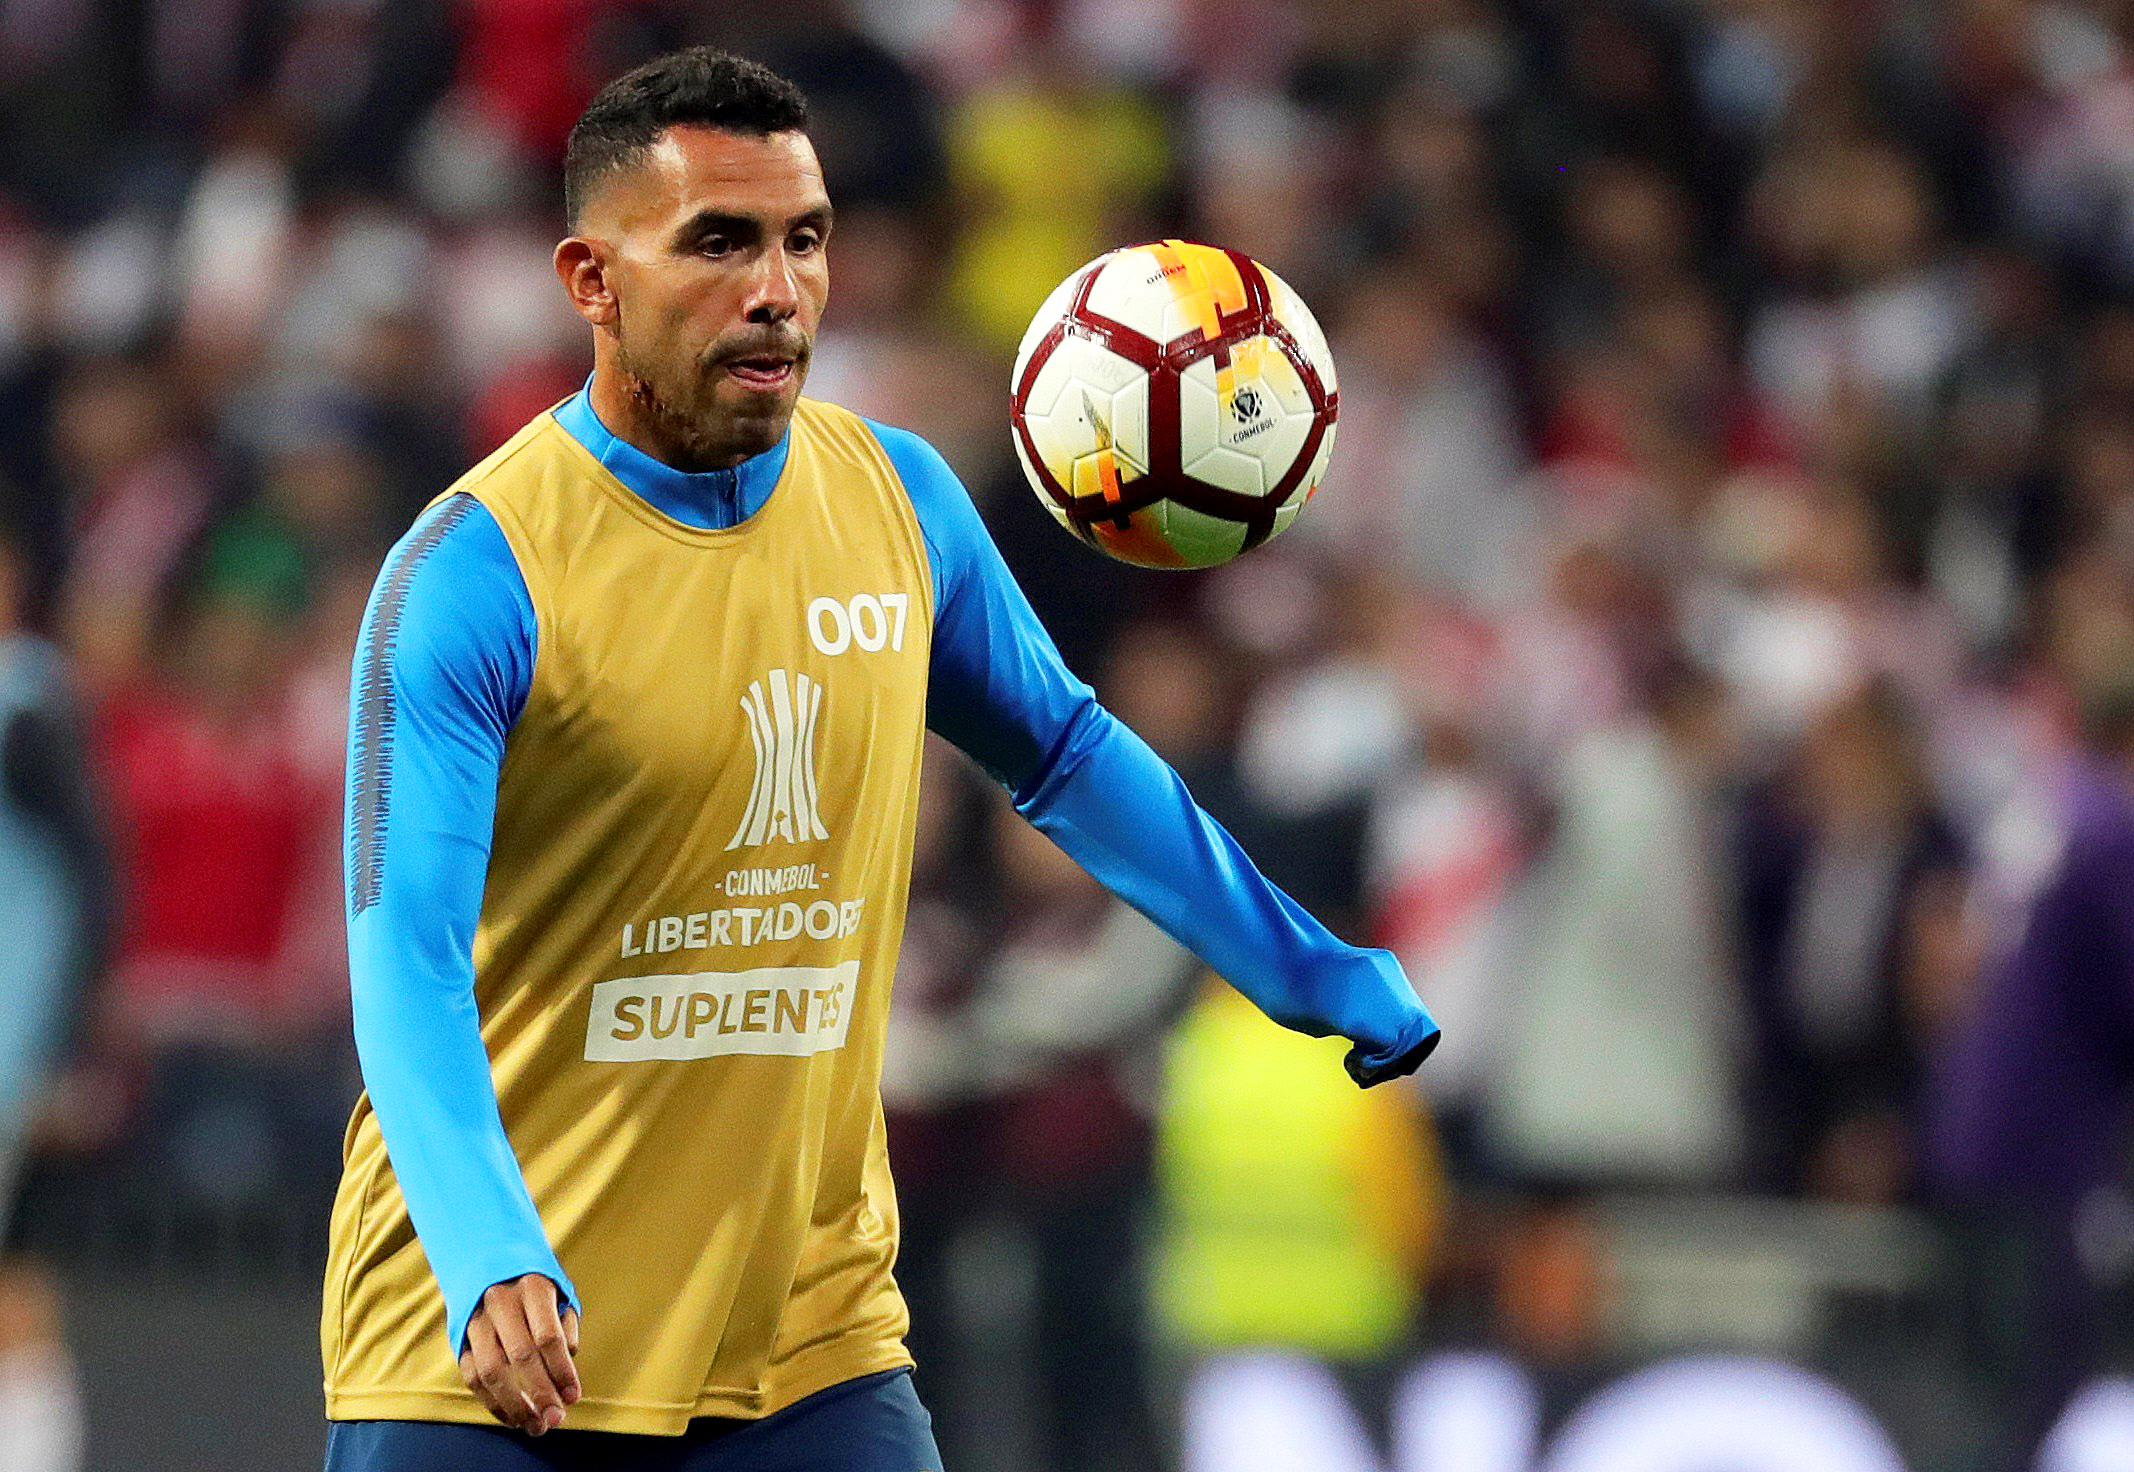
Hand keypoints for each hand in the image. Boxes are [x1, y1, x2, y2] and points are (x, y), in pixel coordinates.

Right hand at [458, 1275, 580, 1434]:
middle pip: (521, 1356)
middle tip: (556, 1420)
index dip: (562, 1371)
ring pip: (491, 1371)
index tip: (574, 1397)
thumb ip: (564, 1328)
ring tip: (536, 1426)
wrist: (488, 1263)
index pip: (548, 1336)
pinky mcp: (460, 1338)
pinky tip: (513, 1419)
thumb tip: (564, 1374)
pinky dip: (492, 1403)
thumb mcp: (558, 1294)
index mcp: (532, 1288)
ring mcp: (476, 1320)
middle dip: (541, 1394)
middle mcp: (500, 1302)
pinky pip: (472, 1377)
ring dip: (515, 1405)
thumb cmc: (535, 1288)